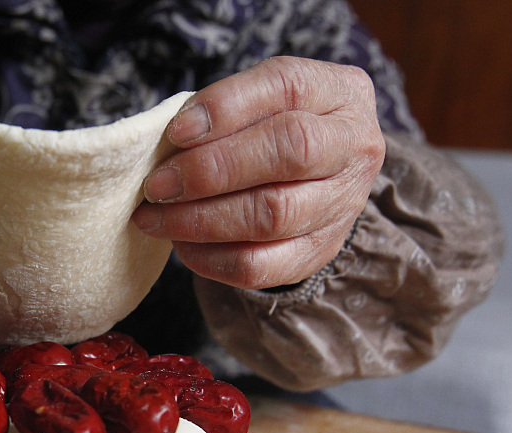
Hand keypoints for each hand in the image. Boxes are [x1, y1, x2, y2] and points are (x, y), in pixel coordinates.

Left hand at [132, 56, 384, 289]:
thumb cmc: (271, 128)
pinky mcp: (320, 252)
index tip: (175, 132)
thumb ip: (223, 110)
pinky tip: (181, 245)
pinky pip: (261, 266)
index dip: (227, 108)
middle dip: (210, 170)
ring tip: (157, 218)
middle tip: (157, 186)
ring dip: (201, 220)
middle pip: (290, 152)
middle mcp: (354, 146)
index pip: (286, 87)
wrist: (313, 177)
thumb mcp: (258, 100)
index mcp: (339, 92)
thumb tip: (169, 143)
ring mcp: (343, 204)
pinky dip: (211, 258)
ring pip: (272, 215)